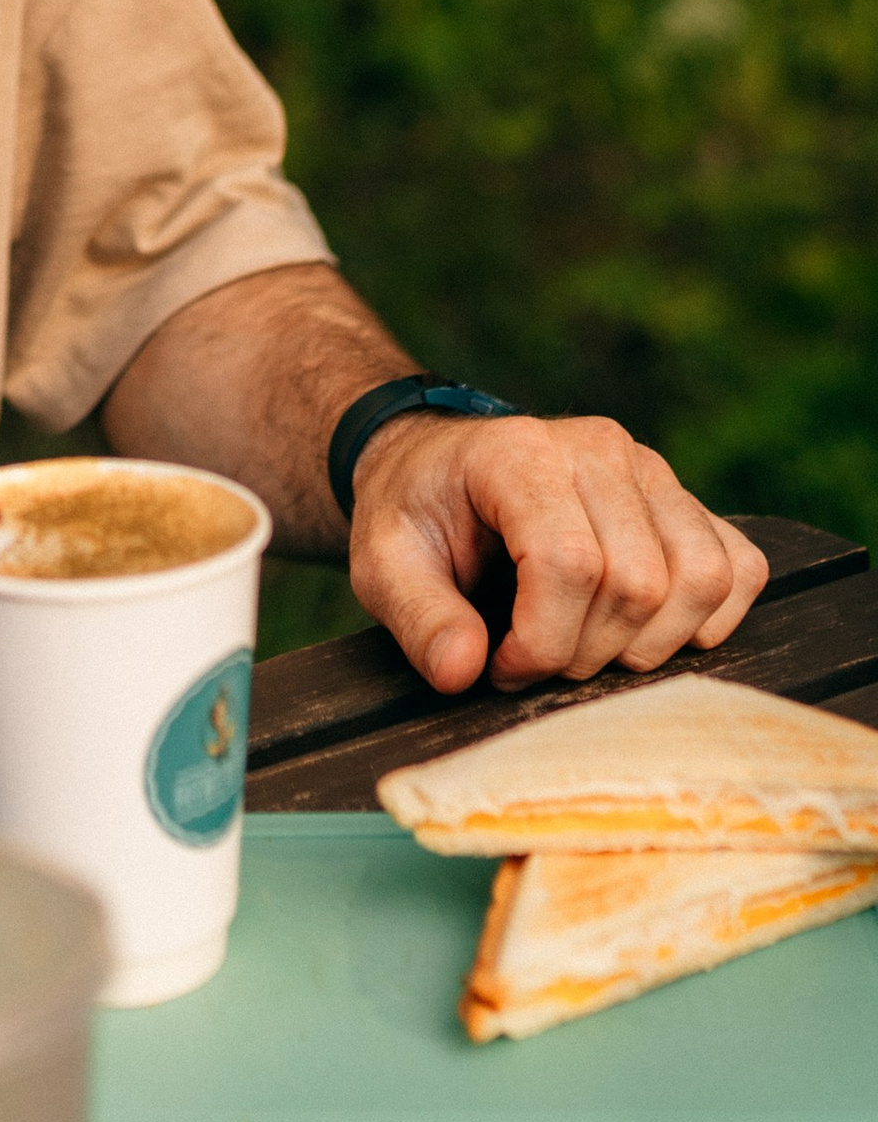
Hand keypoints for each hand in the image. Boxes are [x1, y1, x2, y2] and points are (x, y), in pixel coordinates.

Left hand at [351, 409, 769, 694]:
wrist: (439, 469)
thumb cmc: (416, 515)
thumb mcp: (382, 563)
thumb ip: (417, 616)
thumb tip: (463, 671)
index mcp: (521, 454)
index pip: (570, 564)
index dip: (541, 642)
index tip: (501, 667)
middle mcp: (600, 451)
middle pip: (639, 583)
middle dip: (586, 652)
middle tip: (535, 657)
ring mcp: (653, 471)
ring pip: (701, 580)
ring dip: (649, 643)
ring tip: (585, 645)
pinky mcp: (685, 501)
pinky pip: (740, 568)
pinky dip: (705, 618)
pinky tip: (644, 628)